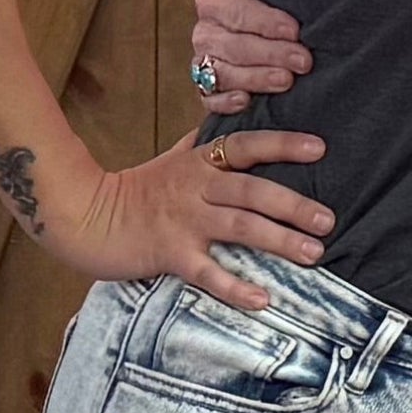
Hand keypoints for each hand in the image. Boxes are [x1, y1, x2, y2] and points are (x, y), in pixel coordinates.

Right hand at [55, 116, 332, 306]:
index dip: (282, 145)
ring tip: (313, 254)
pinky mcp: (170, 253)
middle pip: (251, 191)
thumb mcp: (171, 158)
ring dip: (278, 241)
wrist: (83, 217)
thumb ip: (202, 142)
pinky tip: (262, 299)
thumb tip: (231, 114)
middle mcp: (196, 188)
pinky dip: (235, 286)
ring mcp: (184, 221)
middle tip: (328, 220)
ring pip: (238, 228)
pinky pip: (207, 273)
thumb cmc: (133, 190)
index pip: (246, 147)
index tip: (320, 148)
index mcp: (199, 163)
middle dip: (293, 205)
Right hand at [188, 0, 310, 116]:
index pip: (237, 11)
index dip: (266, 22)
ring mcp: (202, 62)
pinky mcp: (206, 88)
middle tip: (303, 61)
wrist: (255, 21)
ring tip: (287, 82)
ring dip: (256, 79)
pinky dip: (225, 103)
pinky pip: (209, 99)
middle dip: (270, 54)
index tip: (296, 30)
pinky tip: (247, 102)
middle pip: (233, 46)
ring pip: (223, 74)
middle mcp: (204, 32)